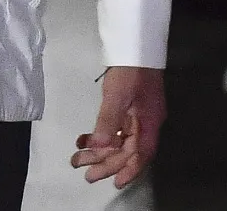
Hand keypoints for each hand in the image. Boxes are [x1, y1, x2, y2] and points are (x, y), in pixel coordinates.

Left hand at [70, 66, 163, 189]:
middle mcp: (145, 121)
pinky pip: (113, 128)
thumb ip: (107, 122)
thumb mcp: (117, 95)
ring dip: (99, 150)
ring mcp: (137, 114)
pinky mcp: (128, 106)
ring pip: (118, 140)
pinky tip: (83, 139)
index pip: (142, 153)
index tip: (115, 182)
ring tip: (77, 158)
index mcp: (149, 121)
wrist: (135, 43)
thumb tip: (98, 147)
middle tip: (86, 173)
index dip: (130, 170)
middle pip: (127, 149)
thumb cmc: (130, 69)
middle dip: (107, 162)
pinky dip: (99, 135)